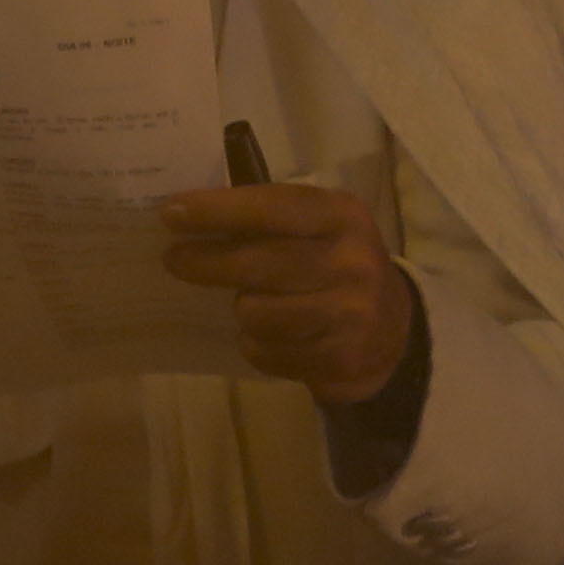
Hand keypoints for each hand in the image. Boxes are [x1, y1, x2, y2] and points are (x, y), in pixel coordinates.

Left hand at [160, 184, 418, 405]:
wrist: (392, 332)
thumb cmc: (335, 266)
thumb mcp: (317, 229)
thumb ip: (268, 219)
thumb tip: (188, 215)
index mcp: (343, 216)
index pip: (273, 207)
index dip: (218, 210)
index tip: (171, 214)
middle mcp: (352, 261)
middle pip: (257, 264)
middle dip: (205, 263)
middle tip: (174, 259)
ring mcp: (350, 313)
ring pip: (254, 312)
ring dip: (243, 310)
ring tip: (255, 304)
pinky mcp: (339, 357)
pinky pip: (265, 351)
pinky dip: (256, 344)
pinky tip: (273, 336)